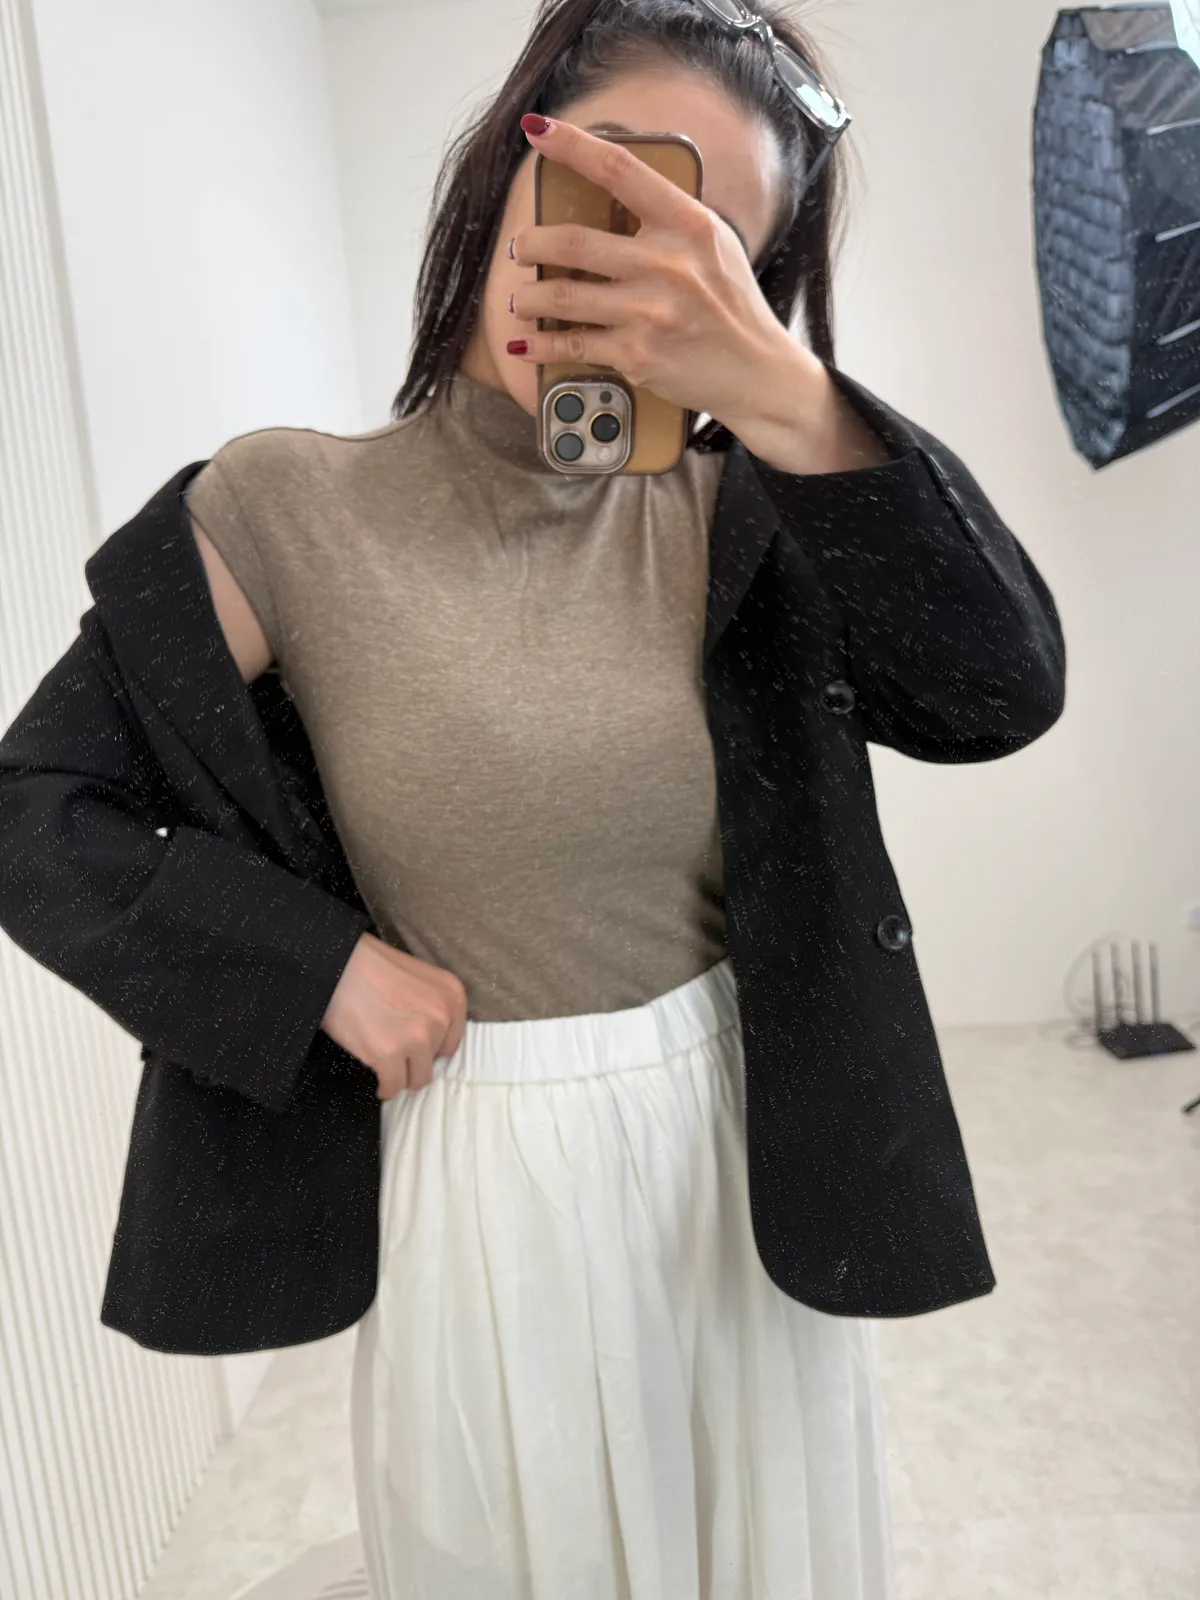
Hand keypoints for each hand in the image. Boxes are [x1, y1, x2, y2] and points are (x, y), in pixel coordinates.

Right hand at [321, 932, 467, 1098]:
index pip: (450, 1042)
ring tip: (386, 1068)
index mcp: (451, 995)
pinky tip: (379, 1083)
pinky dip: (386, 1088)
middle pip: (433, 1061)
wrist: (336, 965)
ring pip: (417, 1079)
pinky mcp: (389, 1054)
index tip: (414, 1049)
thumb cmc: (371, 967)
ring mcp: (416, 1037)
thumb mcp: (418, 977)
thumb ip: (431, 1006)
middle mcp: (440, 1016)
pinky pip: (394, 1086)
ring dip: (401, 1077)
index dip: (430, 1048)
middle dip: (413, 1061)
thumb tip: (430, 1042)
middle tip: (394, 1053)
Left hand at [506, 113, 816, 433]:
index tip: (538, 131)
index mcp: (687, 224)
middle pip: (572, 242)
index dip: (572, 147)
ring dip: (527, 297)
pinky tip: (524, 343)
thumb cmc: (732, 304)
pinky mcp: (637, 355)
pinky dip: (540, 344)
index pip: (619, 171)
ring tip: (519, 298)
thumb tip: (613, 192)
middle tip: (521, 248)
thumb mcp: (713, 244)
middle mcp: (667, 265)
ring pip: (562, 296)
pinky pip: (573, 344)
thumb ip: (669, 219)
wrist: (757, 370)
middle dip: (531, 244)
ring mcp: (649, 313)